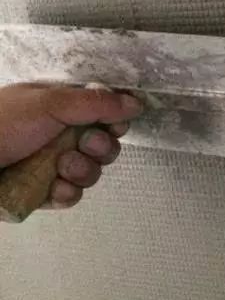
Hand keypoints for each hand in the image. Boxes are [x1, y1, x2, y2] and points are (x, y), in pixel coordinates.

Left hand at [0, 82, 142, 208]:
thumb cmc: (3, 124)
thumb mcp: (50, 104)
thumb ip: (96, 103)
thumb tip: (137, 103)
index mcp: (61, 108)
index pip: (106, 114)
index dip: (116, 121)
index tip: (114, 124)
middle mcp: (60, 135)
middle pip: (106, 144)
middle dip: (101, 148)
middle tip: (84, 145)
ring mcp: (51, 166)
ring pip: (92, 172)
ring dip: (83, 171)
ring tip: (61, 168)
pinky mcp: (42, 193)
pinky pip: (72, 196)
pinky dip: (67, 193)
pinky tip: (54, 189)